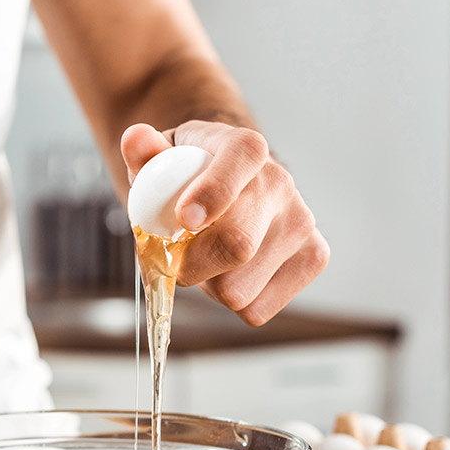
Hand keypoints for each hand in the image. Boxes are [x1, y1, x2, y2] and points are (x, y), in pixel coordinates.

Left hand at [121, 121, 328, 325]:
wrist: (228, 190)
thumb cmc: (187, 176)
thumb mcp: (160, 157)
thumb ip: (143, 150)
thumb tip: (135, 140)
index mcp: (245, 148)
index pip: (240, 162)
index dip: (213, 193)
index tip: (184, 219)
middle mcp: (281, 183)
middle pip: (236, 244)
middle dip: (189, 265)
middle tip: (170, 259)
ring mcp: (302, 223)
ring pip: (238, 288)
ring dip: (206, 285)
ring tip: (204, 258)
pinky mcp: (313, 258)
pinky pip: (255, 309)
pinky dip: (231, 302)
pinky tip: (228, 273)